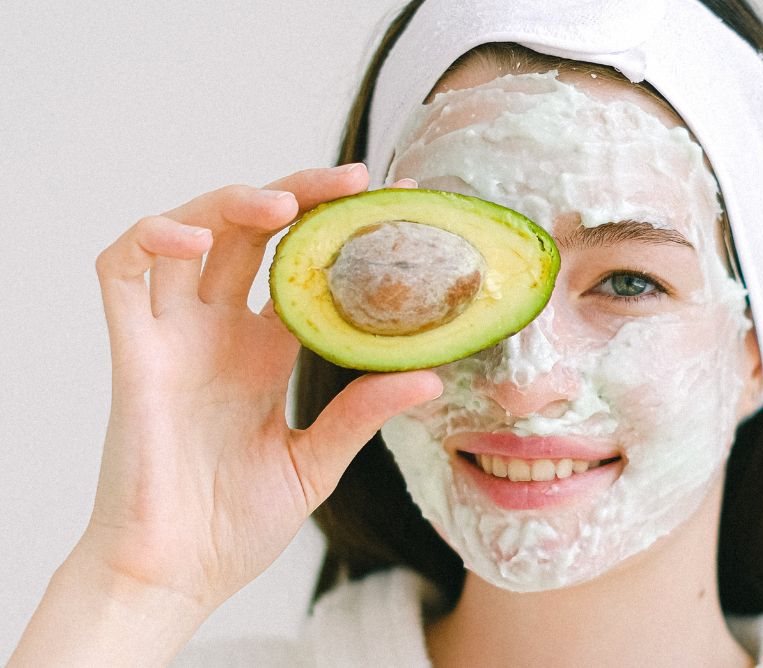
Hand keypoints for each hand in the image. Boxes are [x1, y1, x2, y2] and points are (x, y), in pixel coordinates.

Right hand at [81, 165, 439, 614]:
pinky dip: (152, 238)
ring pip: (189, 232)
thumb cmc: (235, 524)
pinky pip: (122, 271)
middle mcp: (220, 332)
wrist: (177, 576)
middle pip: (252, 232)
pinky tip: (196, 239)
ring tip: (286, 203)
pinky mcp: (132, 352)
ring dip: (232, 201)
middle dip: (299, 194)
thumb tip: (431, 379)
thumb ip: (361, 413)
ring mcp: (174, 337)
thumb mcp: (316, 461)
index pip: (301, 266)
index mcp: (264, 351)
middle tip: (354, 181)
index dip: (338, 229)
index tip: (392, 205)